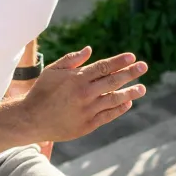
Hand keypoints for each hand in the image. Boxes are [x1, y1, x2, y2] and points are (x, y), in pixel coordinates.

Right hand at [18, 47, 146, 144]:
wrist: (31, 120)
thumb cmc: (41, 92)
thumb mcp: (52, 71)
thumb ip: (71, 59)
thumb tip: (89, 50)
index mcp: (76, 78)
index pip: (104, 67)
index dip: (119, 62)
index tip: (132, 57)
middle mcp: (84, 93)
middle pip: (113, 81)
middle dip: (130, 73)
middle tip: (144, 67)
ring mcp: (87, 110)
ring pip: (114, 99)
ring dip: (130, 92)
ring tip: (142, 88)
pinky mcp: (87, 125)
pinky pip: (108, 115)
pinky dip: (119, 109)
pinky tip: (127, 103)